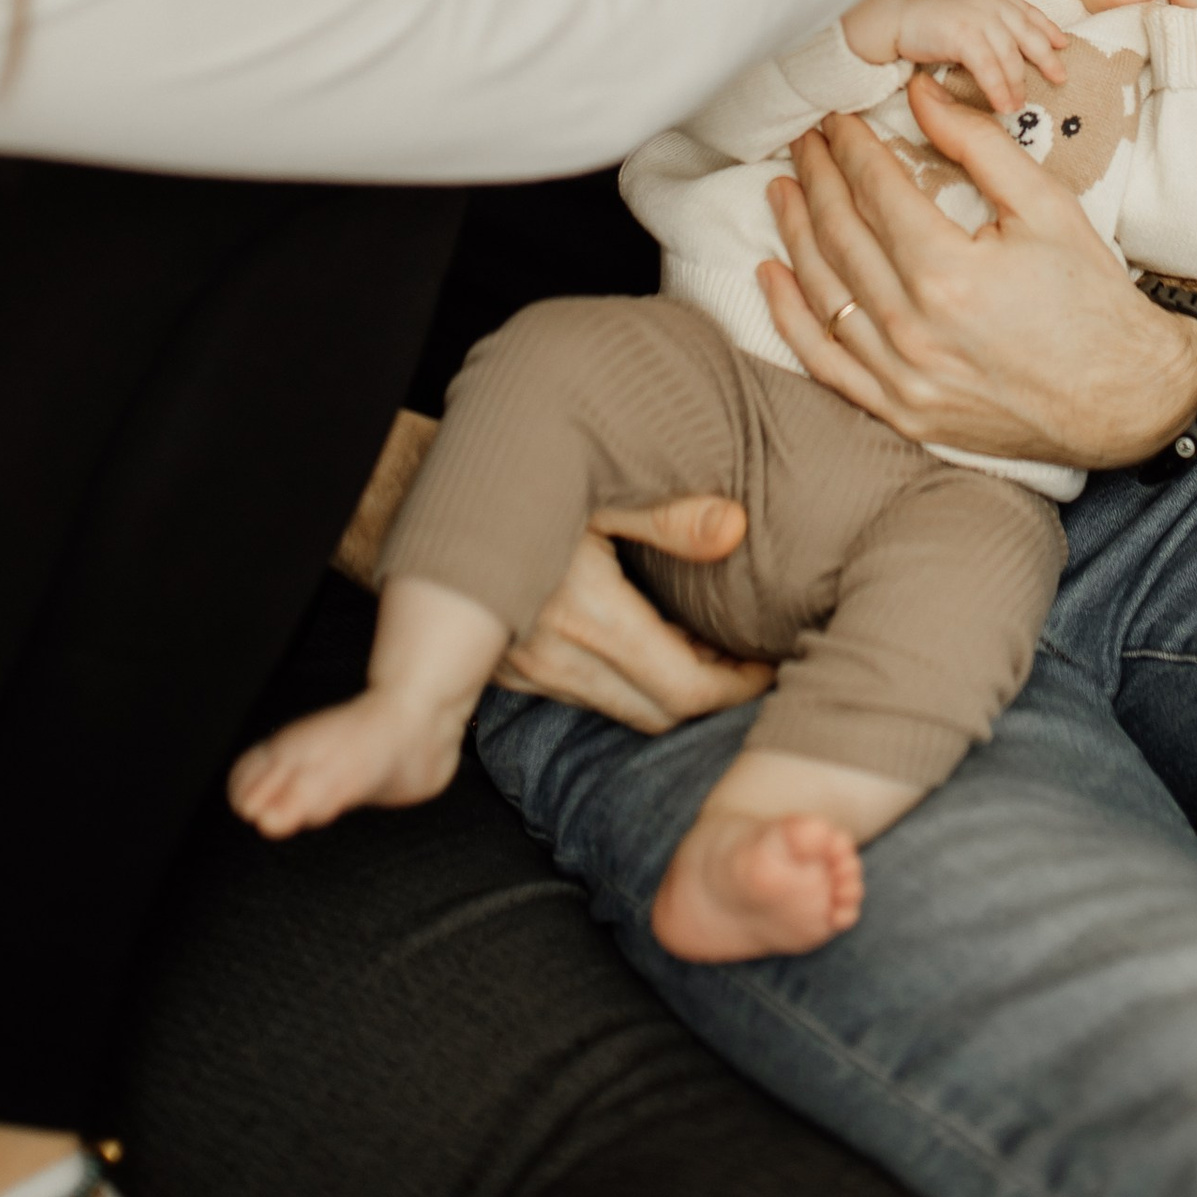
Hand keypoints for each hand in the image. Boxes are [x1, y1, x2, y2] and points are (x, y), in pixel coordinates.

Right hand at [494, 497, 774, 734]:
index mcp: (588, 617)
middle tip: (747, 664)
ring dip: (669, 692)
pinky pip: (585, 698)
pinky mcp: (510, 673)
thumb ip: (668, 513)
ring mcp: (528, 673)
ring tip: (706, 651)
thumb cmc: (519, 482)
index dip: (735, 687)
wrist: (430, 502)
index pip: (683, 691)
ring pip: (622, 712)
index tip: (765, 665)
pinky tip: (649, 645)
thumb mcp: (597, 486)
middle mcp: (556, 659)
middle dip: (710, 697)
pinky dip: (628, 684)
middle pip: (658, 714)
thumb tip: (735, 525)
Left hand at [757, 80, 1196, 474]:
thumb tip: (921, 93)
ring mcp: (902, 378)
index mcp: (949, 274)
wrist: (1124, 398)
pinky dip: (790, 316)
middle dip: (817, 177)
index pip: (877, 192)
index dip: (851, 148)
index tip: (838, 120)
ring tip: (782, 188)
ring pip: (823, 292)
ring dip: (794, 233)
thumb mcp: (1047, 207)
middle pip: (841, 235)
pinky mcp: (900, 412)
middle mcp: (914, 329)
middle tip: (805, 141)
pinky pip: (824, 362)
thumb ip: (979, 145)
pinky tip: (770, 275)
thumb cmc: (1092, 299)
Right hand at [841, 0, 1066, 109]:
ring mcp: (979, 18)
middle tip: (1060, 78)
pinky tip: (1004, 106)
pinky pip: (990, 71)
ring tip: (1019, 104)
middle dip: (1046, 59)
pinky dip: (999, 91)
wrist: (887, 10)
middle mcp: (991, 1)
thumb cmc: (916, 8)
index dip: (1046, 29)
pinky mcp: (964, 37)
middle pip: (1028, 35)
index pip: (1027, 11)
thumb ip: (982, 10)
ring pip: (1010, 58)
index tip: (1061, 44)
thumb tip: (1000, 34)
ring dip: (1018, 85)